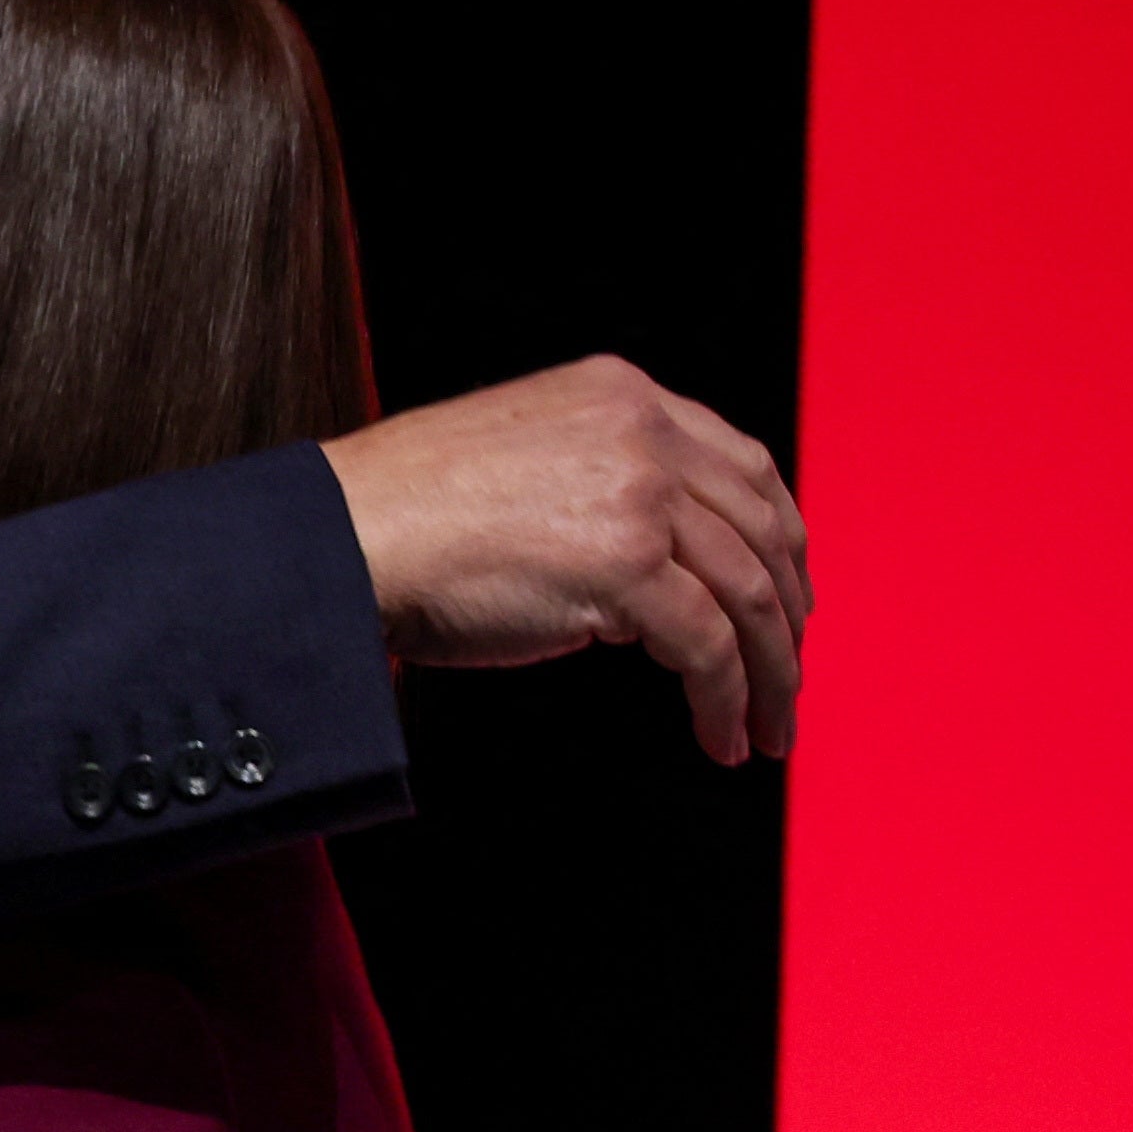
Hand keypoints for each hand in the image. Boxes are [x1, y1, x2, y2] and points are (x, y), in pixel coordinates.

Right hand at [323, 357, 810, 763]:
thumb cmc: (403, 515)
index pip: (743, 464)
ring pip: (750, 595)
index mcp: (622, 395)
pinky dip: (725, 701)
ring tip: (764, 728)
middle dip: (787, 616)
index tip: (785, 594)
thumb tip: (653, 572)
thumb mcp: (519, 461)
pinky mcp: (624, 567)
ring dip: (769, 675)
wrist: (345, 535)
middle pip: (763, 531)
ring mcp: (638, 496)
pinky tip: (721, 736)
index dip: (779, 538)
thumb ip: (596, 485)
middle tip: (785, 676)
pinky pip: (708, 646)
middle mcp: (644, 433)